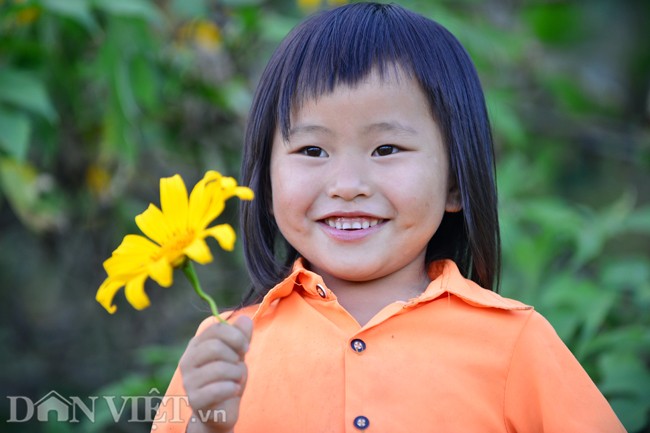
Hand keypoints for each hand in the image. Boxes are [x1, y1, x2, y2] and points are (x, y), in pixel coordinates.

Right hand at [180, 316, 252, 432]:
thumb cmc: (227, 378)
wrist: (220, 410)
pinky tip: (233, 390)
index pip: (215, 328)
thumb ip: (241, 336)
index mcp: (196, 345)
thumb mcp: (237, 354)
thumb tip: (245, 318)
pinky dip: (232, 388)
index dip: (236, 335)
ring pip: (219, 368)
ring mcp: (189, 381)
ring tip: (236, 380)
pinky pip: (216, 389)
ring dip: (236, 373)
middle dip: (235, 356)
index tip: (246, 347)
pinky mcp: (194, 400)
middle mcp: (188, 360)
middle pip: (215, 346)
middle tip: (239, 366)